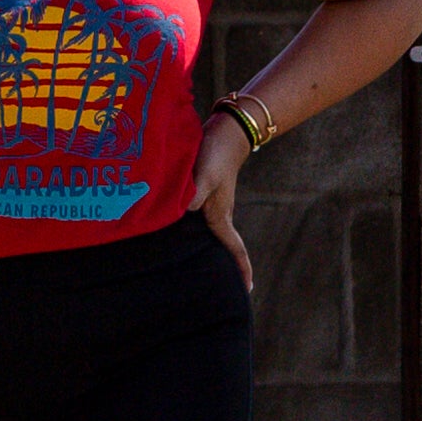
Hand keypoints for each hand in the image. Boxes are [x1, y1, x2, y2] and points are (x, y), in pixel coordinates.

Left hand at [194, 113, 256, 289]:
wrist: (226, 129)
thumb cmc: (217, 153)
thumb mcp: (205, 176)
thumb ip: (193, 196)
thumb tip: (181, 214)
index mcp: (221, 215)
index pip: (233, 248)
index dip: (241, 270)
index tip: (247, 290)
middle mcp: (217, 212)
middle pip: (220, 246)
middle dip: (221, 266)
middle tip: (215, 288)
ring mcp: (210, 202)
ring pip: (206, 232)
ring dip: (202, 247)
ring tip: (190, 265)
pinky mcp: (201, 191)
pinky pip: (194, 216)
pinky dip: (187, 227)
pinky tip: (173, 228)